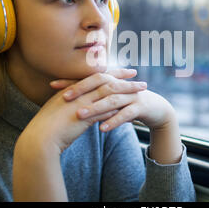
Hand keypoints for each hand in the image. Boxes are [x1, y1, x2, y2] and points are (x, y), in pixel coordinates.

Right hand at [16, 68, 146, 154]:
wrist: (39, 139)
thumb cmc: (47, 128)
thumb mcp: (60, 111)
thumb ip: (73, 105)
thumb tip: (85, 104)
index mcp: (72, 88)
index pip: (96, 76)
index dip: (112, 72)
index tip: (125, 71)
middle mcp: (78, 93)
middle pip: (106, 81)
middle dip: (124, 78)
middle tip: (138, 76)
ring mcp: (81, 103)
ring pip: (109, 93)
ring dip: (126, 92)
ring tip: (140, 91)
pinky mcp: (84, 117)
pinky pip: (105, 110)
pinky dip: (117, 108)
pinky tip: (130, 108)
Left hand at [52, 74, 176, 132]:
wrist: (156, 108)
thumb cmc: (128, 103)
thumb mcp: (110, 98)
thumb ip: (93, 96)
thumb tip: (68, 99)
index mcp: (111, 81)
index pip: (88, 78)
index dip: (71, 81)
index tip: (52, 85)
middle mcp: (120, 85)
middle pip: (99, 84)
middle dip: (81, 90)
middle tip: (64, 98)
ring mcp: (131, 95)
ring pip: (111, 100)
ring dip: (95, 107)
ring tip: (80, 115)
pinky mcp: (140, 107)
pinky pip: (126, 114)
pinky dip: (114, 121)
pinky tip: (102, 129)